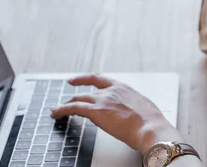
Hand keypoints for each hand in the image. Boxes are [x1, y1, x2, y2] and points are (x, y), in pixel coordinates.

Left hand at [51, 74, 182, 153]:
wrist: (150, 127)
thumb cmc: (150, 121)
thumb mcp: (142, 107)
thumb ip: (131, 107)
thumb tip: (132, 113)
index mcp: (123, 88)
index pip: (99, 79)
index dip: (84, 78)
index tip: (74, 79)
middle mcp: (111, 91)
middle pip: (86, 92)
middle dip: (73, 98)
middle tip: (64, 103)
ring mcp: (102, 100)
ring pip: (77, 99)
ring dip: (65, 106)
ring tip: (57, 111)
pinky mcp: (95, 111)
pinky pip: (73, 108)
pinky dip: (61, 110)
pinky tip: (56, 114)